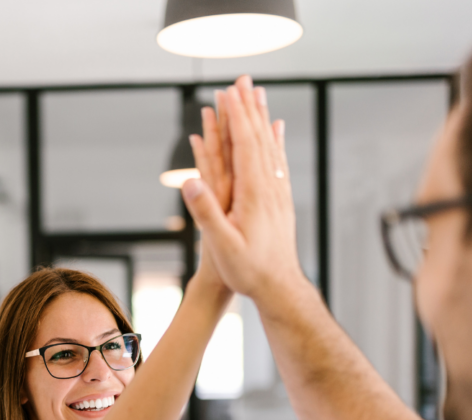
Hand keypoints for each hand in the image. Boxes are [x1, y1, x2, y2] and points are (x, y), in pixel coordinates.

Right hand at [182, 76, 305, 308]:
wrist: (280, 288)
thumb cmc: (250, 271)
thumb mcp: (223, 247)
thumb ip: (207, 214)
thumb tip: (190, 181)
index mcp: (254, 194)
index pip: (245, 145)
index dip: (236, 117)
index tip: (228, 91)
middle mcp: (270, 189)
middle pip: (260, 139)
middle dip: (249, 108)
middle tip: (242, 80)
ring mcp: (278, 194)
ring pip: (271, 147)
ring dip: (262, 119)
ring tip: (258, 95)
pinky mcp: (281, 202)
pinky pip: (279, 163)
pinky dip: (276, 142)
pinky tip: (277, 131)